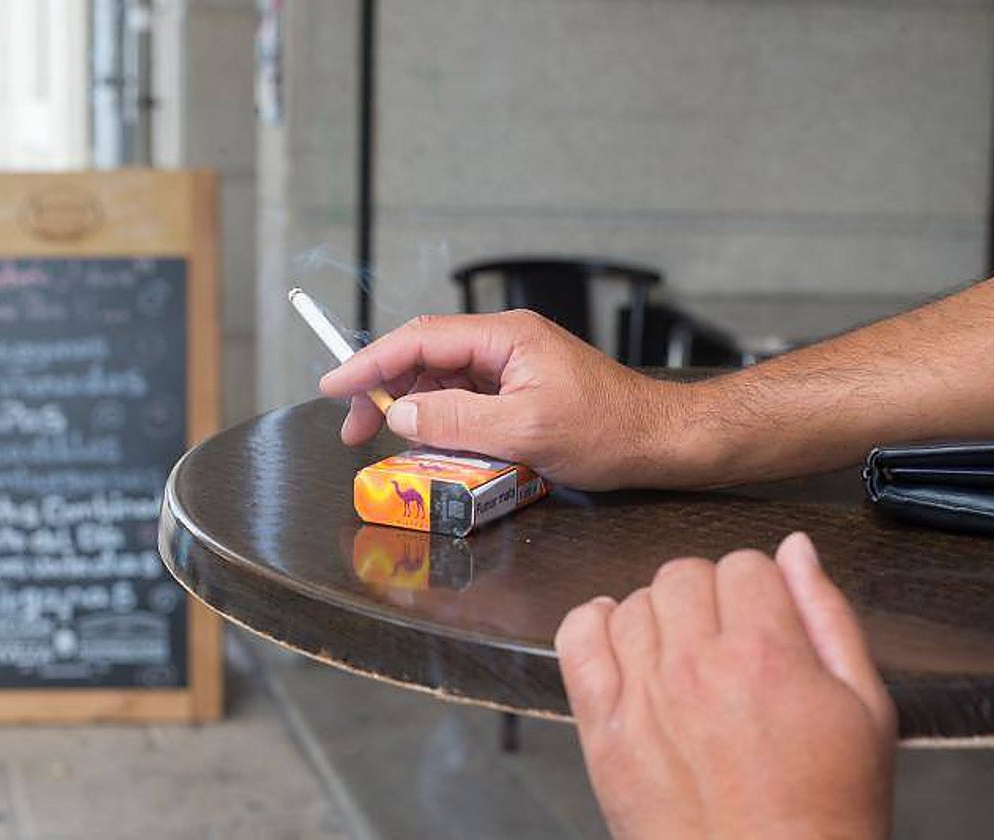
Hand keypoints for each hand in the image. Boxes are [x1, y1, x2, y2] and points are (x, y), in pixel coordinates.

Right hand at [319, 310, 696, 489]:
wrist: (659, 441)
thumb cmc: (608, 431)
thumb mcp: (526, 431)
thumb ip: (458, 420)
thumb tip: (404, 414)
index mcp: (505, 337)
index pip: (420, 340)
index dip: (370, 362)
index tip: (334, 385)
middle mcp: (503, 343)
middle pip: (423, 357)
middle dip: (384, 391)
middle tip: (357, 432)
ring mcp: (511, 366)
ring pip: (441, 380)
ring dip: (411, 410)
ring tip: (389, 444)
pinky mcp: (518, 390)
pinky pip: (464, 400)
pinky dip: (439, 420)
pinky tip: (429, 445)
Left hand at [555, 533, 896, 838]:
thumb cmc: (823, 809)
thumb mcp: (866, 710)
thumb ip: (828, 616)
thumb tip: (796, 548)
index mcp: (764, 652)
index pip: (745, 564)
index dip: (760, 588)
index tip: (765, 617)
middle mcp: (695, 663)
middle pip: (684, 574)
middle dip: (710, 595)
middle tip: (728, 638)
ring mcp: (641, 692)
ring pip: (633, 601)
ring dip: (659, 614)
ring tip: (683, 653)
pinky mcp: (601, 724)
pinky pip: (577, 639)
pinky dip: (592, 624)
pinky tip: (618, 636)